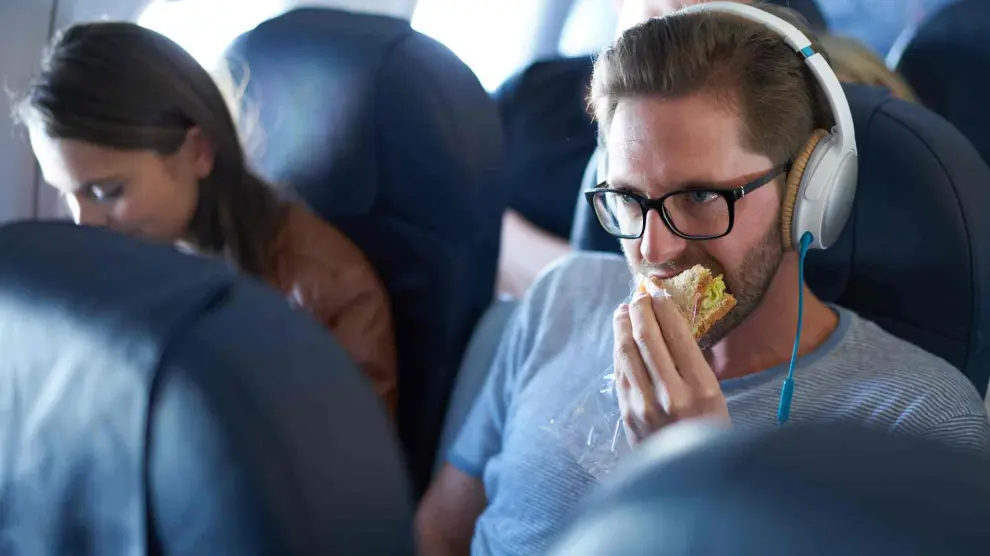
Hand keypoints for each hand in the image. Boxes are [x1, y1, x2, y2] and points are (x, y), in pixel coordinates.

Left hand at [612, 289, 729, 445]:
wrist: (689, 479)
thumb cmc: (710, 434)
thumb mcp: (716, 399)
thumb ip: (695, 367)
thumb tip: (671, 327)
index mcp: (702, 389)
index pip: (677, 335)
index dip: (664, 308)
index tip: (658, 293)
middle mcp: (672, 396)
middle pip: (647, 339)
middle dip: (640, 311)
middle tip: (638, 296)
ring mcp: (645, 406)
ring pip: (627, 353)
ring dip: (622, 327)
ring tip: (623, 311)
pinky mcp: (628, 415)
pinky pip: (620, 373)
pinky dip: (619, 350)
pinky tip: (620, 340)